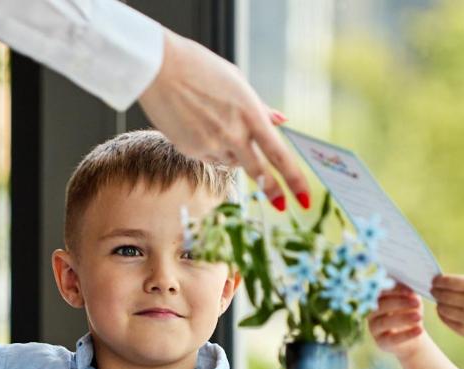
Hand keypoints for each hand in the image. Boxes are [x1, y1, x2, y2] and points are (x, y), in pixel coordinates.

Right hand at [138, 30, 309, 211]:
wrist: (158, 67)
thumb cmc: (200, 68)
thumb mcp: (238, 82)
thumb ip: (261, 108)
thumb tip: (282, 121)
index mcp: (251, 114)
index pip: (279, 155)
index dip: (295, 180)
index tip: (305, 199)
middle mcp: (234, 134)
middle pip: (260, 172)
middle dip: (274, 191)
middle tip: (283, 206)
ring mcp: (211, 144)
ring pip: (232, 162)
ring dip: (232, 152)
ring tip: (214, 122)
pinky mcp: (191, 150)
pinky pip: (210, 158)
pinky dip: (210, 148)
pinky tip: (197, 125)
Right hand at [368, 284, 425, 360]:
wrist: (414, 335)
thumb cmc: (410, 312)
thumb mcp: (411, 301)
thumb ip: (409, 294)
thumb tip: (412, 289)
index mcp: (376, 298)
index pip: (381, 291)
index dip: (395, 289)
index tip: (410, 290)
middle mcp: (371, 312)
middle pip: (381, 306)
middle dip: (400, 303)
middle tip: (417, 302)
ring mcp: (374, 328)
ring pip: (385, 322)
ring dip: (403, 318)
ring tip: (419, 317)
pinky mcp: (381, 342)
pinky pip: (392, 339)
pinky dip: (407, 334)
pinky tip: (419, 330)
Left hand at [432, 275, 463, 349]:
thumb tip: (444, 282)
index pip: (449, 282)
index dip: (439, 280)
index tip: (435, 280)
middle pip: (443, 295)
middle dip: (436, 291)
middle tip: (433, 290)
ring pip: (442, 308)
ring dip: (439, 303)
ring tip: (440, 300)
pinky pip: (446, 320)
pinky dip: (442, 314)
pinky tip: (444, 311)